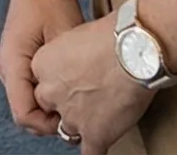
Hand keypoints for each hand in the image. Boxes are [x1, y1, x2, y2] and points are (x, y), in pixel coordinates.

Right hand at [0, 0, 86, 138]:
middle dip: (51, 119)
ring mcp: (8, 64)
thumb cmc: (52, 0)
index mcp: (11, 63)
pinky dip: (47, 95)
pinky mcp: (17, 60)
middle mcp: (4, 67)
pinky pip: (29, 88)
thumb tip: (81, 106)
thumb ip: (67, 75)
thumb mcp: (65, 39)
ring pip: (27, 102)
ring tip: (77, 101)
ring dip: (49, 107)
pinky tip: (68, 87)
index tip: (76, 122)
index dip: (50, 126)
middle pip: (24, 112)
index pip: (23, 114)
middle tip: (81, 114)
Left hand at [30, 14, 155, 153]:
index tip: (71, 80)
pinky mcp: (94, 134)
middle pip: (49, 106)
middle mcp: (51, 92)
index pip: (41, 81)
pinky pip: (90, 153)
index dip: (58, 83)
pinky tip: (99, 146)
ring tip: (97, 118)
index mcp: (43, 65)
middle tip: (84, 97)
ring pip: (67, 130)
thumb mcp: (76, 34)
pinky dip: (94, 151)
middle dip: (64, 105)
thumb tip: (79, 59)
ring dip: (80, 126)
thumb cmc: (112, 36)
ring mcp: (72, 116)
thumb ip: (69, 53)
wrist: (134, 51)